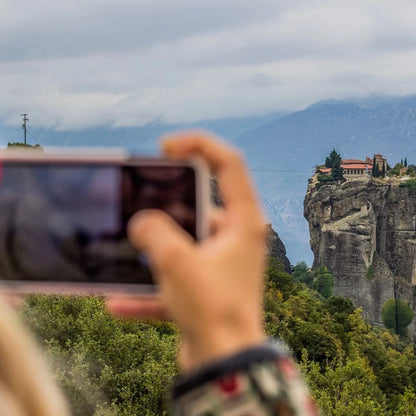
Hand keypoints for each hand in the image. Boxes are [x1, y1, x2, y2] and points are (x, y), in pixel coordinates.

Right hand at [108, 132, 266, 370]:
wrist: (224, 365)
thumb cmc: (214, 311)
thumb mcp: (178, 263)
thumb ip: (154, 233)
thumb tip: (140, 223)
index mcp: (243, 222)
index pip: (229, 165)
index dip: (200, 145)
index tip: (166, 146)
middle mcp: (235, 238)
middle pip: (199, 203)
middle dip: (165, 204)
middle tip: (139, 203)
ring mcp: (220, 262)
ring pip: (182, 241)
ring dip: (154, 249)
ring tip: (128, 250)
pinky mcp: (206, 284)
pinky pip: (174, 277)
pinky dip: (150, 288)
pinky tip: (119, 304)